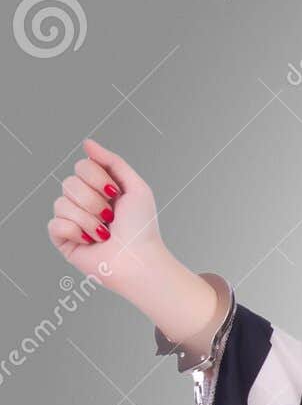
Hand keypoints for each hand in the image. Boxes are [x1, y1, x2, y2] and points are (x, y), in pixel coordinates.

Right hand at [46, 137, 171, 301]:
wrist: (139, 260)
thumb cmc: (142, 228)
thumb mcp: (136, 188)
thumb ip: (113, 162)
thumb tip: (87, 143)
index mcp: (100, 188)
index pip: (82, 166)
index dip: (96, 178)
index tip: (114, 193)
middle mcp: (84, 202)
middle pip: (69, 182)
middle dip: (93, 200)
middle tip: (111, 217)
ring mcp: (72, 220)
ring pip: (61, 203)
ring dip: (88, 219)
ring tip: (105, 234)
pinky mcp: (63, 239)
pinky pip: (55, 224)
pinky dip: (76, 232)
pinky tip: (91, 241)